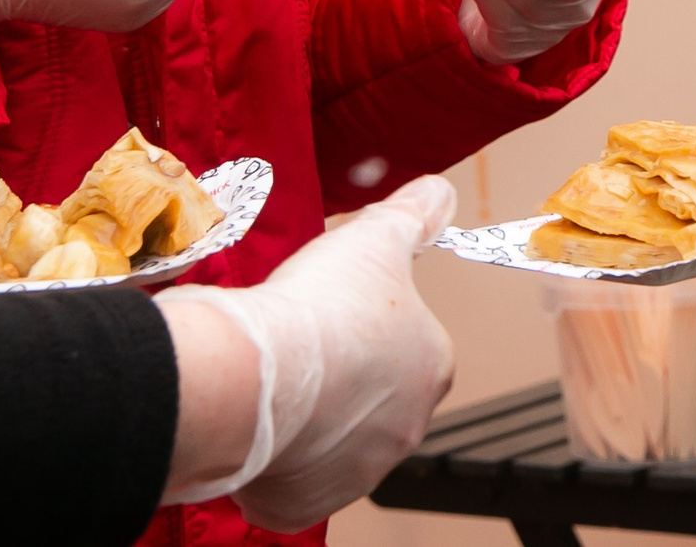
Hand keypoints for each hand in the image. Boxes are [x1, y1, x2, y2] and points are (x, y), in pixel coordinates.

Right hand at [157, 175, 458, 531]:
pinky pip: (295, 482)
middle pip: (376, 396)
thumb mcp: (376, 237)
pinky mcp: (305, 501)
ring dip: (312, 416)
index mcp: (433, 365)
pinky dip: (277, 459)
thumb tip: (440, 194)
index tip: (337, 312)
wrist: (255, 373)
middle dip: (344, 374)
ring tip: (277, 381)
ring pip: (336, 440)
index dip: (372, 323)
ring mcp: (358, 470)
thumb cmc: (320, 308)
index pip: (413, 343)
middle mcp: (406, 426)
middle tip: (303, 347)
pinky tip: (260, 424)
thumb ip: (413, 215)